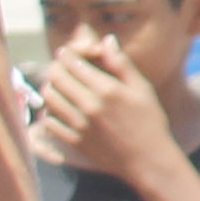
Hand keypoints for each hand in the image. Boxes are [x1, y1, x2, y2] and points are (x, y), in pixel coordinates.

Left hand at [25, 33, 181, 186]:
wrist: (147, 159)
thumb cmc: (150, 121)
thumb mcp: (142, 89)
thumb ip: (121, 64)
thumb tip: (107, 40)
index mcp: (107, 90)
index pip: (76, 65)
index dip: (66, 55)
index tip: (65, 51)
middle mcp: (89, 105)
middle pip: (58, 79)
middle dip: (55, 67)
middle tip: (58, 65)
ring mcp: (78, 124)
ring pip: (50, 98)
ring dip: (50, 87)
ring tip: (56, 84)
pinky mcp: (73, 140)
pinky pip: (50, 121)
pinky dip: (50, 111)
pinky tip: (58, 108)